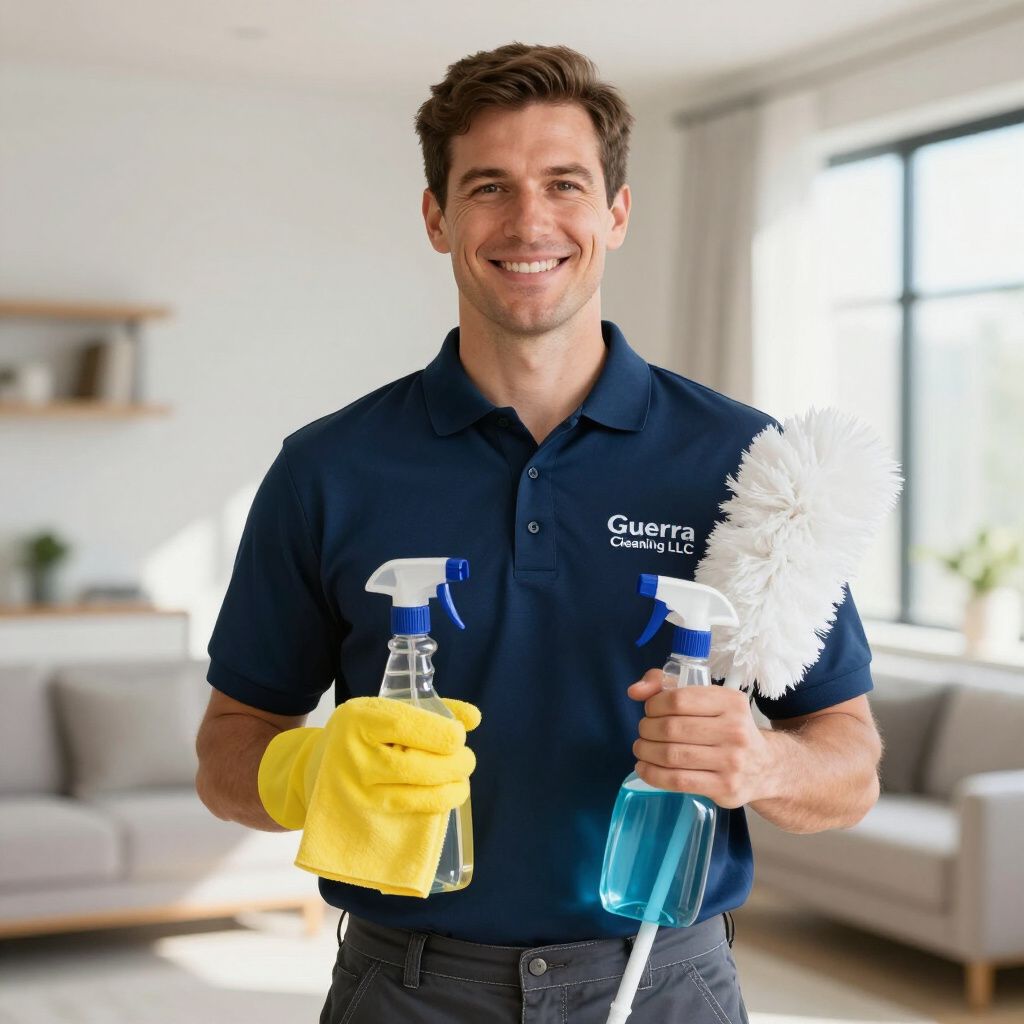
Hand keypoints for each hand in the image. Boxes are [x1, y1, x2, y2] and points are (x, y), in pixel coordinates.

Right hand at [258, 695, 480, 829]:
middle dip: (454, 765)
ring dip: (450, 791)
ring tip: (461, 783)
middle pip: (415, 766)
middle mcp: (352, 755)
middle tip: (467, 761)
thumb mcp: (387, 711)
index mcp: (359, 718)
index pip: (408, 725)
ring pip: (412, 797)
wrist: (310, 769)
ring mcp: (354, 791)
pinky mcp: (358, 817)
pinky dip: (432, 809)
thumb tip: (474, 717)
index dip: (443, 734)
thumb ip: (432, 710)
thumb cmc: (362, 735)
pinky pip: (403, 818)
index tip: (459, 737)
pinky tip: (445, 800)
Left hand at [627, 669, 770, 807]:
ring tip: (641, 748)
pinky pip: (678, 781)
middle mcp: (734, 730)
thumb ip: (668, 686)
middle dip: (646, 729)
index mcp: (731, 702)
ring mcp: (731, 762)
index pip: (678, 700)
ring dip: (646, 751)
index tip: (650, 710)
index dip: (654, 704)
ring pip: (672, 755)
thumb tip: (635, 691)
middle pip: (671, 728)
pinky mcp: (725, 788)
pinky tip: (645, 768)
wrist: (764, 767)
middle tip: (643, 732)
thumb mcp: (709, 700)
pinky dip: (653, 774)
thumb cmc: (727, 728)